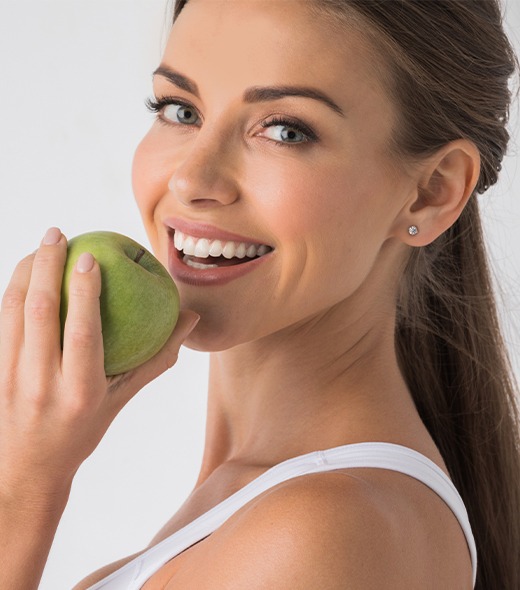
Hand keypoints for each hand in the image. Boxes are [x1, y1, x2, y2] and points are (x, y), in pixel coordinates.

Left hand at [0, 227, 198, 510]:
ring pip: (13, 313)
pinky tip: (22, 275)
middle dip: (46, 266)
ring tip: (39, 246)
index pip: (81, 331)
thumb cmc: (82, 431)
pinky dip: (9, 292)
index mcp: (80, 391)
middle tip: (57, 233)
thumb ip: (156, 358)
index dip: (84, 290)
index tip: (88, 256)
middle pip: (39, 311)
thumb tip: (189, 320)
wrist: (27, 467)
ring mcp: (11, 377)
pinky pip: (0, 323)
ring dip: (23, 273)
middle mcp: (42, 383)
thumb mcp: (121, 399)